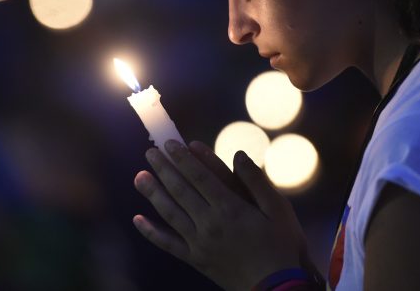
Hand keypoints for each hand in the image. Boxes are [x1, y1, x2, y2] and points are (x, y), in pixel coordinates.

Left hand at [133, 140, 312, 290]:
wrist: (277, 289)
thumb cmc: (282, 246)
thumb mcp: (278, 210)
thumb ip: (256, 181)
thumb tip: (238, 155)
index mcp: (230, 208)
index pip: (200, 177)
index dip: (183, 159)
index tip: (170, 144)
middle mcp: (210, 223)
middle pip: (180, 190)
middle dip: (164, 169)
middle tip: (150, 152)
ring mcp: (200, 243)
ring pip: (170, 213)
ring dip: (153, 193)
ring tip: (139, 176)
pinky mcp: (196, 259)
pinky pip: (168, 244)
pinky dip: (151, 232)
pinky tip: (137, 220)